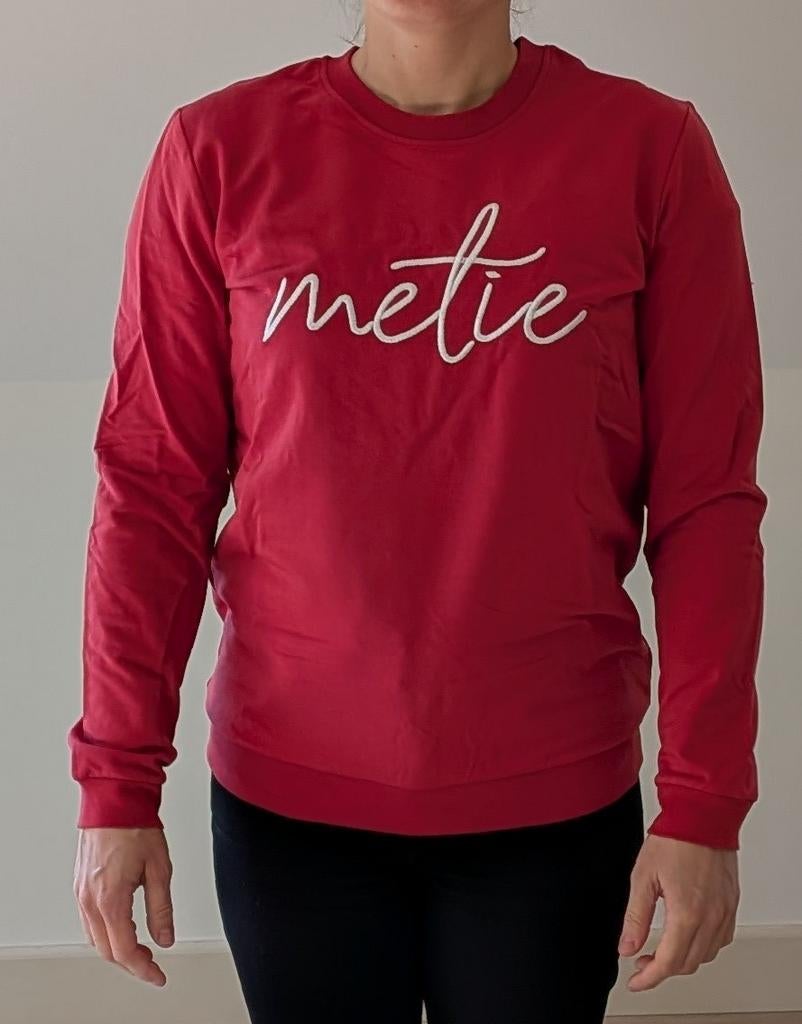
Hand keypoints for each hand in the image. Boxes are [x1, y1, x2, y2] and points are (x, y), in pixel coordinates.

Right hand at [73, 826, 173, 985]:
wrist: (115, 799)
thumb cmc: (136, 826)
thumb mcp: (160, 869)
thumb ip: (162, 908)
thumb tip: (166, 937)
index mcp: (110, 899)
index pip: (124, 950)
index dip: (143, 969)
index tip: (158, 976)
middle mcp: (90, 899)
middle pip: (107, 950)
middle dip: (131, 963)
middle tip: (152, 965)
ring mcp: (81, 893)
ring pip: (95, 938)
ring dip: (117, 950)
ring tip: (141, 950)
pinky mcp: (80, 885)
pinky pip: (89, 922)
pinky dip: (106, 933)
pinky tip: (122, 929)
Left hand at [617, 833, 738, 990]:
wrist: (702, 815)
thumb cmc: (674, 839)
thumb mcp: (643, 876)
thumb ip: (635, 917)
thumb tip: (627, 947)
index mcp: (687, 913)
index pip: (668, 962)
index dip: (649, 978)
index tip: (636, 982)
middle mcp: (710, 917)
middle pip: (687, 963)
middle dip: (662, 969)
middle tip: (642, 962)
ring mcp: (724, 911)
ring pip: (706, 955)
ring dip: (683, 959)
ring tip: (661, 950)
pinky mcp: (731, 903)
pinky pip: (721, 939)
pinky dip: (704, 947)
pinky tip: (688, 937)